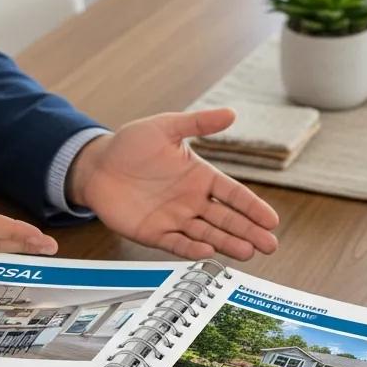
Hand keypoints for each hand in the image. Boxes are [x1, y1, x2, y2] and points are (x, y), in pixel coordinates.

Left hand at [66, 109, 279, 260]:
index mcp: (199, 176)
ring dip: (227, 244)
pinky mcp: (154, 233)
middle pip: (227, 219)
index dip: (252, 207)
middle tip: (270, 244)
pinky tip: (207, 252)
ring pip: (207, 234)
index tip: (271, 220)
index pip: (233, 194)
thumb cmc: (130, 144)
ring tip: (248, 252)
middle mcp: (192, 200)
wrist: (96, 164)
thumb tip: (230, 113)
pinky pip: (177, 243)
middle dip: (249, 232)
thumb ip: (198, 123)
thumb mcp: (166, 127)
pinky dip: (192, 249)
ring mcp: (174, 218)